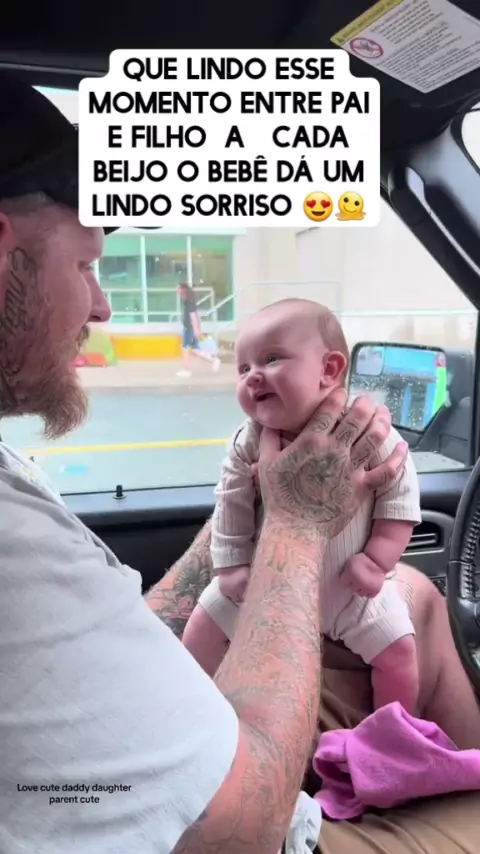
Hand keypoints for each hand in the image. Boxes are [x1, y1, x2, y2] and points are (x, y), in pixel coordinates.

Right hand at [256, 388, 407, 540]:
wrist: (296, 529)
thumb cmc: (279, 497)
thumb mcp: (265, 463)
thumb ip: (268, 439)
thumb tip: (268, 423)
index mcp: (311, 440)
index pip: (331, 408)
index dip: (339, 395)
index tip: (342, 393)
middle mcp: (335, 449)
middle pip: (358, 417)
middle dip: (365, 404)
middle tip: (367, 400)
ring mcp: (351, 467)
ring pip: (374, 437)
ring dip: (382, 422)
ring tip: (384, 413)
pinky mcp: (362, 486)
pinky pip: (387, 470)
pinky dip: (397, 458)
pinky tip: (403, 447)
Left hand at [343, 552, 384, 596]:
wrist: (378, 561)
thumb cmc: (363, 560)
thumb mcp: (350, 562)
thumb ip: (346, 571)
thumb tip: (340, 578)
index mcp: (351, 574)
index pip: (343, 583)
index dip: (345, 580)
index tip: (347, 578)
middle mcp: (358, 582)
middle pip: (351, 589)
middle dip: (352, 585)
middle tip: (354, 581)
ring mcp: (367, 587)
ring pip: (359, 593)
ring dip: (359, 589)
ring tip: (361, 584)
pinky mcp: (375, 590)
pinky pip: (369, 596)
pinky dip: (368, 593)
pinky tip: (367, 588)